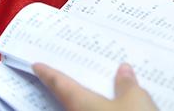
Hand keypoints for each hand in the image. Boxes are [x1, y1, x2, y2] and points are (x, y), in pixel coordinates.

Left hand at [34, 63, 157, 110]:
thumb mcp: (136, 100)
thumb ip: (127, 84)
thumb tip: (123, 70)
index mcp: (82, 104)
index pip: (60, 85)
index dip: (49, 74)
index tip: (36, 66)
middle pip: (66, 102)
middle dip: (63, 90)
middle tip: (61, 76)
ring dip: (82, 104)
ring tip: (91, 92)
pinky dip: (96, 110)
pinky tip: (110, 108)